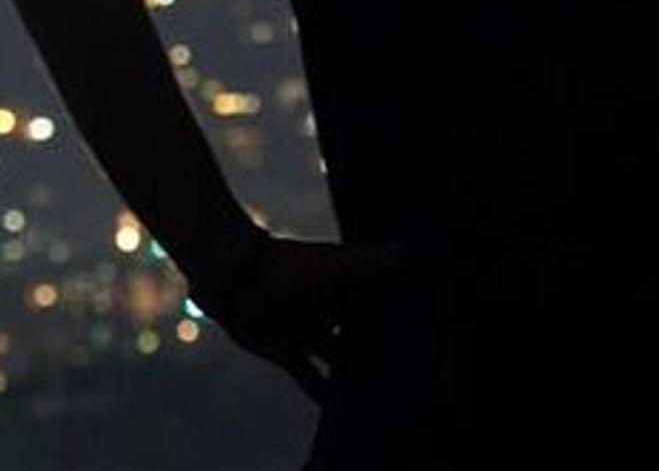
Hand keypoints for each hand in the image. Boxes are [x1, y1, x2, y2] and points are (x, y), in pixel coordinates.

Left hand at [189, 234, 412, 407]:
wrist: (233, 276)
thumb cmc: (283, 263)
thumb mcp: (329, 266)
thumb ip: (367, 261)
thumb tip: (407, 249)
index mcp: (341, 289)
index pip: (377, 308)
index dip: (398, 321)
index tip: (425, 337)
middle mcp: (327, 313)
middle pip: (361, 338)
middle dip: (380, 353)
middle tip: (410, 376)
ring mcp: (308, 334)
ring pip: (339, 362)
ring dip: (355, 377)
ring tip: (382, 398)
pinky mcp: (286, 354)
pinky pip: (311, 380)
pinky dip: (324, 395)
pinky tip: (341, 411)